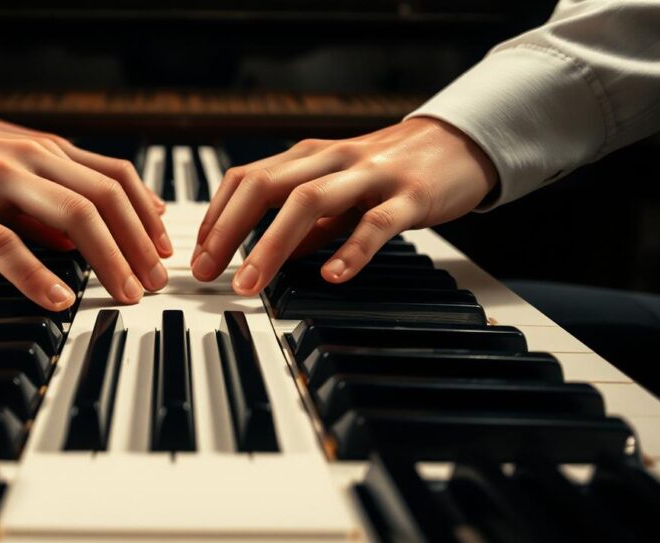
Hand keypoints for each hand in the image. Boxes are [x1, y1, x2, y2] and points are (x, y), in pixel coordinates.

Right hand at [0, 98, 170, 309]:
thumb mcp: (6, 173)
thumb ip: (49, 201)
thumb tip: (91, 239)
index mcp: (45, 150)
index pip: (117, 177)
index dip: (148, 216)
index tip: (163, 253)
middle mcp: (28, 157)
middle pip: (106, 197)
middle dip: (139, 245)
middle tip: (154, 283)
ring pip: (72, 213)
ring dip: (108, 258)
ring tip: (125, 294)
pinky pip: (3, 243)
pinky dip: (37, 274)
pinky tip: (59, 299)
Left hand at [190, 117, 497, 294]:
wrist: (460, 142)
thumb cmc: (392, 171)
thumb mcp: (339, 192)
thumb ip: (307, 224)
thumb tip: (270, 258)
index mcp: (308, 156)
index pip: (246, 179)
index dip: (217, 217)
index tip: (199, 256)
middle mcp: (331, 159)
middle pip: (266, 186)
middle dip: (229, 231)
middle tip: (207, 273)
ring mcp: (370, 175)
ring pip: (310, 201)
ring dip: (271, 245)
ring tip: (250, 283)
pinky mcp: (410, 195)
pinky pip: (376, 224)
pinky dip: (350, 251)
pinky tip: (332, 277)